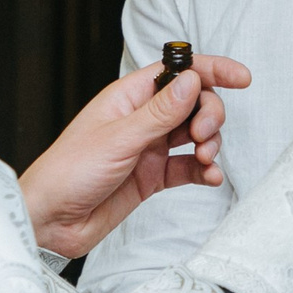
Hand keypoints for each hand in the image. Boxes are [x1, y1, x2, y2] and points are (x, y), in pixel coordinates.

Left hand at [19, 54, 251, 258]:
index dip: (211, 70)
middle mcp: (141, 119)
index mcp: (128, 98)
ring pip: (194, 135)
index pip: (177, 72)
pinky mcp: (152, 177)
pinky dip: (204, 171)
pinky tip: (210, 177)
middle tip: (204, 136)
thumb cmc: (67, 173)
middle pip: (193, 104)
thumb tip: (192, 80)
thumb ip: (160, 112)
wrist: (50, 221)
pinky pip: (188, 168)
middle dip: (209, 116)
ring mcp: (148, 148)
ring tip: (205, 159)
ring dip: (209, 144)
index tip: (241, 79)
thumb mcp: (118, 138)